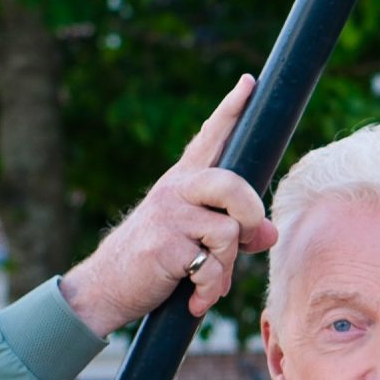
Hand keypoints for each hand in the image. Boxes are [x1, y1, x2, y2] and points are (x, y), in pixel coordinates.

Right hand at [60, 74, 274, 331]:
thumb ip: (235, 232)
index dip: (231, 110)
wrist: (108, 287)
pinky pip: (212, 266)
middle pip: (234, 185)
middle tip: (247, 236)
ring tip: (205, 279)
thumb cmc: (156, 260)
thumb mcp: (196, 240)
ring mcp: (169, 216)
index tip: (249, 82)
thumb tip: (271, 233)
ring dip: (224, 267)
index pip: (211, 138)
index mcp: (184, 182)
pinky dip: (209, 289)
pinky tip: (193, 296)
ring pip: (229, 232)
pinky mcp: (166, 246)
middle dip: (250, 215)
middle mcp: (176, 190)